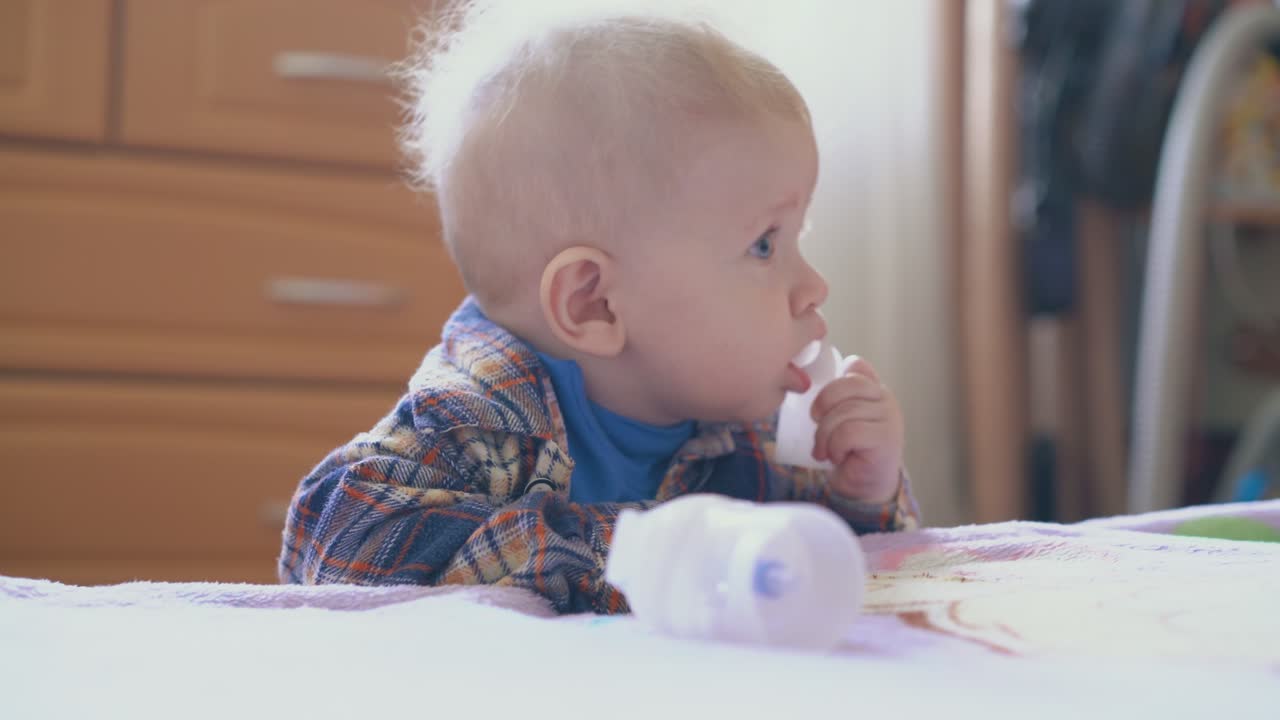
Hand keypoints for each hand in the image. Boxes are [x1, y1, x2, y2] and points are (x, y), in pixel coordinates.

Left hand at [810, 356, 903, 504]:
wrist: (864, 487)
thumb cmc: (847, 450)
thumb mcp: (838, 418)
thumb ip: (833, 398)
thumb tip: (804, 381)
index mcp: (873, 388)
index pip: (855, 366)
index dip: (833, 383)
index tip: (821, 408)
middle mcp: (885, 397)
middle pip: (846, 385)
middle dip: (822, 406)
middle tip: (815, 426)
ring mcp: (889, 416)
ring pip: (845, 411)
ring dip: (825, 434)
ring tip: (824, 451)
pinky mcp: (886, 437)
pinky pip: (849, 432)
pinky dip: (835, 446)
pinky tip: (837, 457)